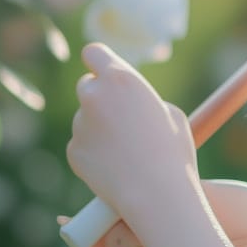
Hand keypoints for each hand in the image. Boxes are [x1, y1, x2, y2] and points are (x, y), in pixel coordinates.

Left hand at [66, 42, 197, 226]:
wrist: (156, 193)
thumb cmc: (173, 152)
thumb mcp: (171, 114)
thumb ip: (143, 101)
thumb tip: (129, 103)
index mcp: (121, 79)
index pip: (94, 53)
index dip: (99, 61)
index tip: (104, 71)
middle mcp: (94, 96)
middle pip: (86, 85)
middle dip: (99, 96)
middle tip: (119, 115)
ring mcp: (80, 124)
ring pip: (86, 119)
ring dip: (100, 128)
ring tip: (128, 151)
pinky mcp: (73, 149)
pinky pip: (83, 144)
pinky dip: (95, 152)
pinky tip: (117, 166)